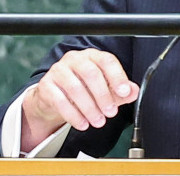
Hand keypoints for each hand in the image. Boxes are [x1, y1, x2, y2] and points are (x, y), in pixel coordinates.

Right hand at [21, 48, 138, 149]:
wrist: (54, 97)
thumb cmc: (83, 88)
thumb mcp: (104, 88)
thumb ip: (120, 90)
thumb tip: (133, 91)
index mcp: (92, 56)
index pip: (106, 61)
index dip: (117, 76)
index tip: (124, 92)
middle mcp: (74, 59)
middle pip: (91, 73)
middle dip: (103, 95)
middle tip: (111, 113)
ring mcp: (58, 70)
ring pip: (75, 88)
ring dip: (89, 108)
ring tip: (98, 122)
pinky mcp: (46, 85)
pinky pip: (60, 100)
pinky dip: (73, 115)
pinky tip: (83, 124)